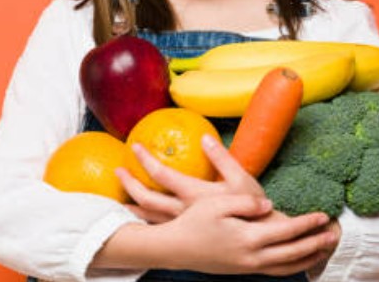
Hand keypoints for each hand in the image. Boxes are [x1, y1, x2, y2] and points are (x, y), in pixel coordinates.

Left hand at [117, 134, 264, 222]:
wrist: (260, 241)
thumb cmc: (254, 210)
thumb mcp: (242, 180)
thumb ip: (222, 158)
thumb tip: (204, 137)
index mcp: (194, 195)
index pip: (162, 174)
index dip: (146, 159)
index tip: (134, 146)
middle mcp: (183, 212)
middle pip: (147, 198)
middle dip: (129, 184)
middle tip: (118, 171)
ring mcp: (183, 227)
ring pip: (149, 218)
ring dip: (132, 207)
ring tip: (119, 201)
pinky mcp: (186, 236)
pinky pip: (159, 229)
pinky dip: (145, 223)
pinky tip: (140, 220)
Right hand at [154, 195, 338, 274]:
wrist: (175, 249)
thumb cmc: (194, 222)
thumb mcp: (218, 203)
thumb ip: (246, 203)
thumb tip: (269, 205)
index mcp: (248, 237)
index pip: (287, 231)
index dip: (307, 223)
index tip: (323, 215)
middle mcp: (252, 256)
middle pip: (292, 252)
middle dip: (315, 243)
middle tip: (333, 235)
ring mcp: (248, 266)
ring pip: (286, 266)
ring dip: (307, 258)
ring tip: (322, 250)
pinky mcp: (243, 269)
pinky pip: (274, 271)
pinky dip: (291, 266)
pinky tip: (296, 260)